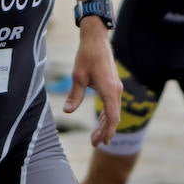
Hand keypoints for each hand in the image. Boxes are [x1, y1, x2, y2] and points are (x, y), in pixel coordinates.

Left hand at [66, 31, 122, 146]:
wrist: (96, 40)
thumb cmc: (87, 56)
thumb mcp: (78, 76)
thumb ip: (74, 95)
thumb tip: (67, 112)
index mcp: (109, 89)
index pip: (112, 116)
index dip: (107, 130)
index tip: (102, 142)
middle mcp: (116, 90)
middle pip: (113, 117)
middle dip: (104, 131)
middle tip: (94, 144)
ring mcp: (116, 87)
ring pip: (113, 112)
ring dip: (105, 124)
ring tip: (95, 137)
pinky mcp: (113, 85)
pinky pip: (112, 104)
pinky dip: (106, 115)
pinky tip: (99, 121)